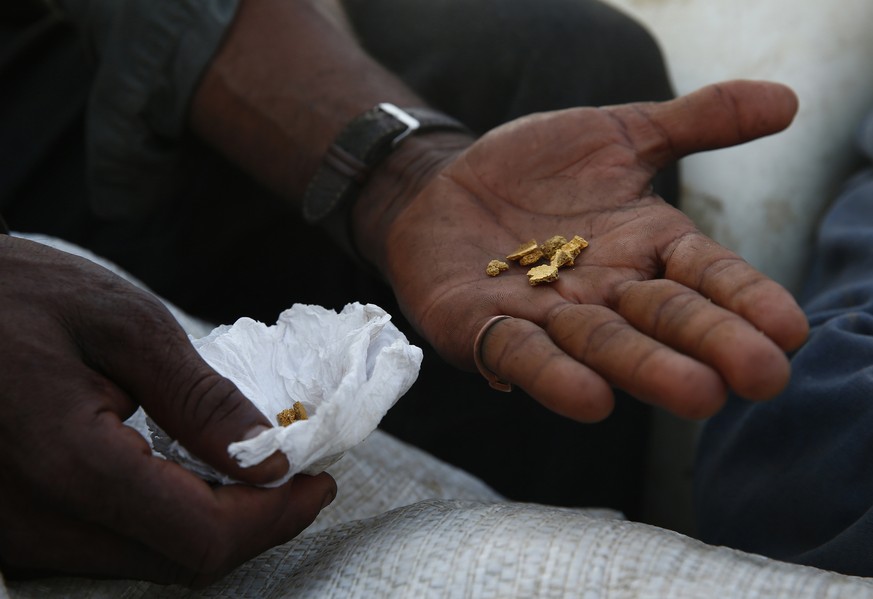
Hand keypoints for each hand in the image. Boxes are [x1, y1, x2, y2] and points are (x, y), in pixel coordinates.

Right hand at [0, 236, 335, 584]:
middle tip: (300, 477)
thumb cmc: (19, 297)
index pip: (203, 535)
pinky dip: (170, 521)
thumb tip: (270, 459)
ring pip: (149, 563)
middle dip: (256, 524)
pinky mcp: (16, 531)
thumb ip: (200, 400)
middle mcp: (39, 524)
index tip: (318, 480)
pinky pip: (113, 548)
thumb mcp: (124, 325)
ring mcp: (20, 537)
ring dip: (216, 526)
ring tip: (257, 474)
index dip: (275, 516)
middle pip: (182, 561)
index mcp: (72, 466)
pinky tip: (194, 478)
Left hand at [367, 80, 808, 420]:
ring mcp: (544, 316)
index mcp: (646, 249)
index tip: (789, 329)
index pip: (707, 276)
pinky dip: (552, 375)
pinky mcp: (482, 327)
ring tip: (696, 393)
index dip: (745, 300)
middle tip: (763, 377)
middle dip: (710, 345)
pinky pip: (520, 354)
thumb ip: (693, 123)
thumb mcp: (616, 135)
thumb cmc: (535, 170)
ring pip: (601, 346)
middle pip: (664, 320)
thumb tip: (789, 98)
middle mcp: (604, 293)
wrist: (442, 185)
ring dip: (645, 369)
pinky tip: (590, 398)